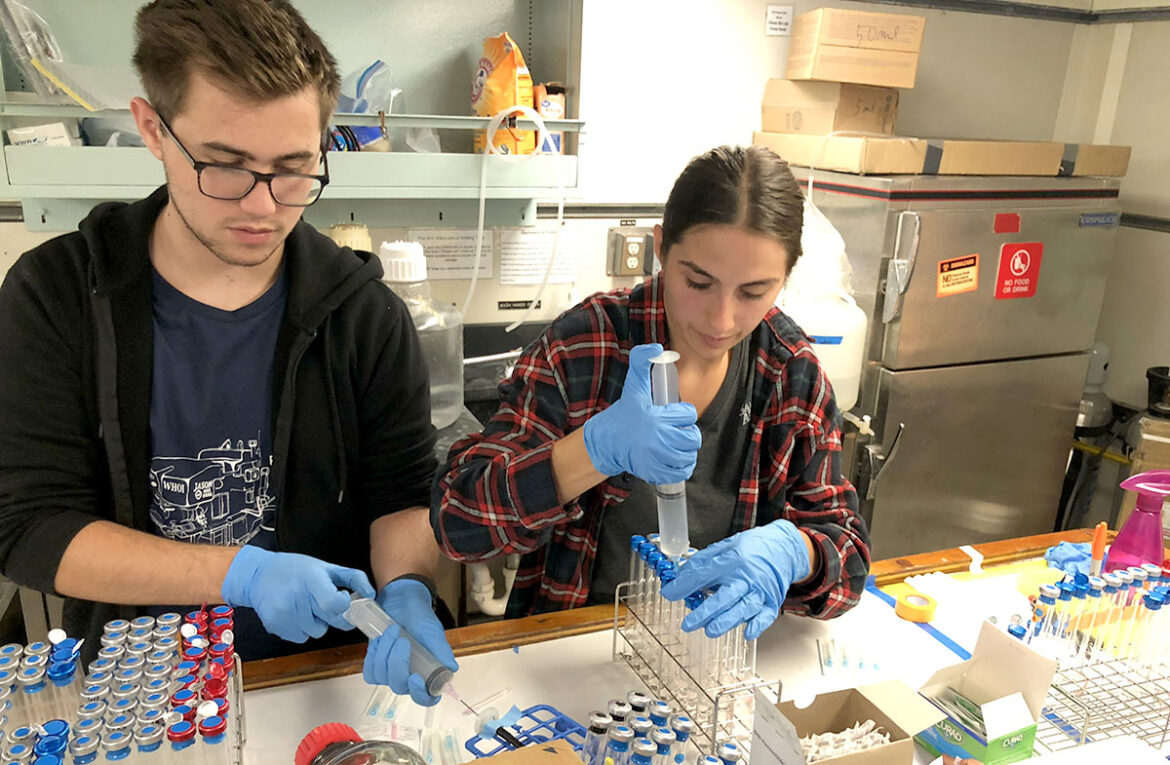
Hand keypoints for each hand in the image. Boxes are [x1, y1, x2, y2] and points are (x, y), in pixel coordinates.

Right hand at [220, 546, 373, 642]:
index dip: (343, 605)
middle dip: (333, 615)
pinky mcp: (275, 625)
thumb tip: (370, 595)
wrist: (258, 575)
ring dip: (317, 623)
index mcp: (311, 579)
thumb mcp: (326, 567)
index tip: (342, 598)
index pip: (334, 604)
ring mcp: (283, 613)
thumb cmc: (296, 569)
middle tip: (325, 603)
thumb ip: (353, 578)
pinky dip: (302, 629)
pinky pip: (300, 637)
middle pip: (327, 621)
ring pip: (316, 632)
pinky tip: (295, 613)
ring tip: (306, 606)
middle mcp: (296, 597)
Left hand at [363, 579, 457, 705]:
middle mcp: (410, 676)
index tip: (415, 677)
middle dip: (397, 662)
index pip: (425, 697)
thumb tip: (451, 669)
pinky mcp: (377, 665)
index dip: (420, 694)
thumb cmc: (420, 616)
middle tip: (401, 640)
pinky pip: (370, 672)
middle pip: (399, 686)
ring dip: (384, 653)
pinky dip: (372, 656)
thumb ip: (441, 650)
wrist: (401, 601)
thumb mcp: (432, 631)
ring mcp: (392, 672)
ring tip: (392, 632)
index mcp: (428, 672)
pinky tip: (380, 641)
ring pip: (382, 678)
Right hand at [582, 343, 700, 483]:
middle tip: (676, 430)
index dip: (684, 413)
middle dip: (687, 433)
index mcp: (656, 417)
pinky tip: (673, 458)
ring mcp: (656, 458)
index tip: (674, 413)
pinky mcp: (654, 472)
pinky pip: (680, 472)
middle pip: (692, 438)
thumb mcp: (633, 385)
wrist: (606, 442)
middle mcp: (657, 440)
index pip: (689, 415)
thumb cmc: (624, 413)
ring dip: (686, 450)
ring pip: (688, 455)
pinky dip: (681, 467)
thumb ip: (641, 361)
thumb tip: (656, 347)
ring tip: (676, 444)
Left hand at [659, 520, 810, 639]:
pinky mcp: (772, 601)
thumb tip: (680, 577)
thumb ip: (703, 562)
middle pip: (725, 596)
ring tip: (710, 631)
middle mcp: (748, 576)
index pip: (705, 573)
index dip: (684, 584)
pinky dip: (757, 625)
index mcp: (733, 559)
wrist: (784, 548)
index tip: (669, 594)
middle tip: (688, 624)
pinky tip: (747, 633)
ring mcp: (761, 590)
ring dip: (726, 621)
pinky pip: (766, 616)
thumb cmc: (752, 549)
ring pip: (743, 609)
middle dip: (705, 612)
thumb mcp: (725, 546)